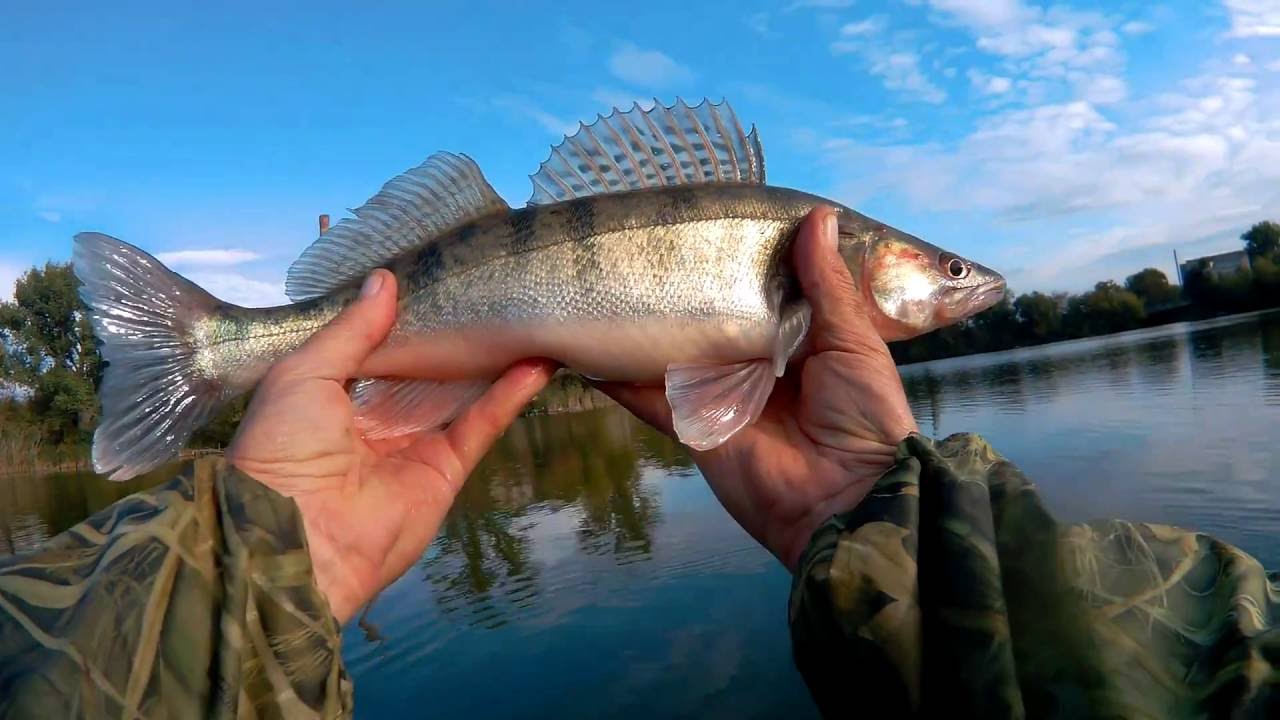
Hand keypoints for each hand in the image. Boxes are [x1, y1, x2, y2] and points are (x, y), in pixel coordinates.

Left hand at [226, 270, 555, 622]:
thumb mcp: (303, 373)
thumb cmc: (284, 446)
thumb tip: (386, 280)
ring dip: (491, 363)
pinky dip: (508, 397)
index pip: (377, 350)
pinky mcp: (445, 472)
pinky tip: (537, 363)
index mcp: (331, 398)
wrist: (298, 534)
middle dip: (453, 338)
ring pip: (459, 396)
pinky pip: (480, 427)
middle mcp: (375, 422)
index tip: (436, 279)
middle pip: (424, 373)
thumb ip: (351, 330)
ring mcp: (413, 447)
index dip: (404, 318)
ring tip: (527, 320)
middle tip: (490, 293)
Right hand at [598, 207, 918, 570]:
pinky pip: (644, 394)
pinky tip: (583, 341)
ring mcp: (714, 390)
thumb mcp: (853, 342)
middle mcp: (748, 358)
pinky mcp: (687, 421)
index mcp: (794, 336)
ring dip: (639, 321)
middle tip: (645, 234)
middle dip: (682, 284)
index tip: (710, 212)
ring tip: (604, 274)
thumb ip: (826, 284)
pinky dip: (614, 372)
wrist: (844, 498)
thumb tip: (817, 216)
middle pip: (705, 314)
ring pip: (668, 347)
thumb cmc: (862, 415)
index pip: (757, 287)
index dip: (738, 256)